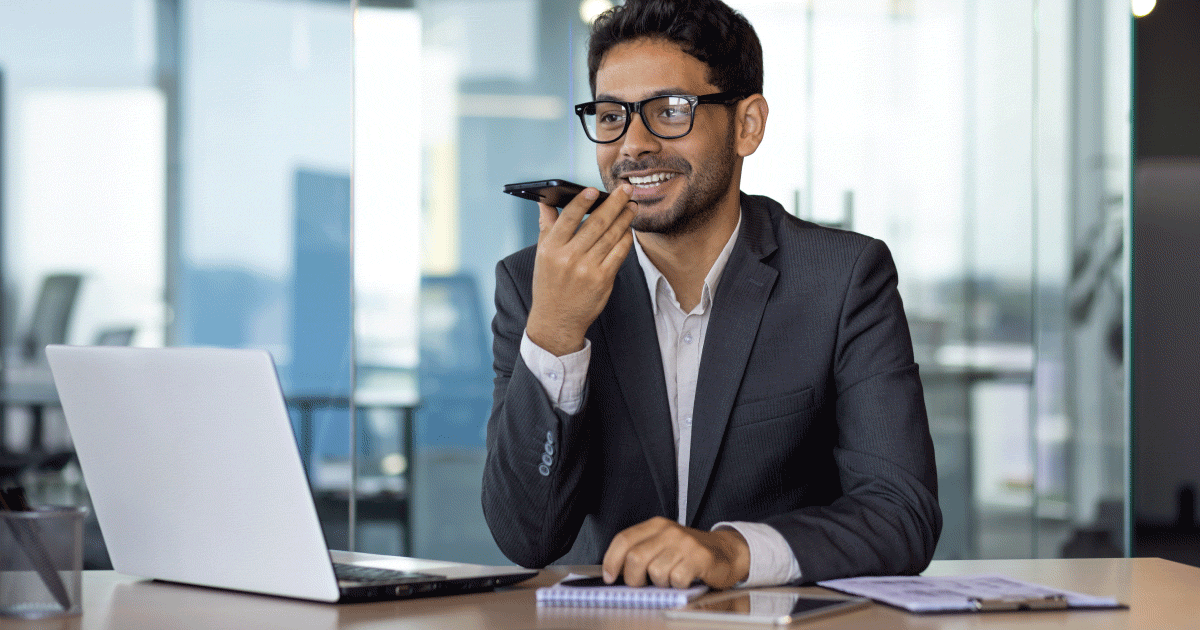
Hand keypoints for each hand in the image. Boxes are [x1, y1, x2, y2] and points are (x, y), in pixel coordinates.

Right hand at [526, 184, 635, 355]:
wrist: (557, 319)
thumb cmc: (549, 284)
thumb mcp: (542, 255)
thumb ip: (547, 227)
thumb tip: (545, 202)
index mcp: (550, 248)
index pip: (568, 218)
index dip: (582, 201)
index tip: (595, 189)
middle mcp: (568, 258)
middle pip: (596, 224)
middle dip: (614, 204)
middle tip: (626, 190)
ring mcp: (587, 270)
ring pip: (611, 236)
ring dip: (624, 218)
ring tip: (632, 206)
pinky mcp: (603, 280)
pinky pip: (619, 253)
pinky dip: (626, 239)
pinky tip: (628, 229)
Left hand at [601, 516, 750, 588]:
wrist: (725, 551)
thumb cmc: (689, 552)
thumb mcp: (663, 545)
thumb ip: (641, 552)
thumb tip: (616, 574)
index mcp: (656, 525)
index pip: (624, 539)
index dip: (612, 560)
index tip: (610, 576)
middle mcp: (669, 531)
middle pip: (635, 558)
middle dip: (634, 579)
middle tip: (642, 584)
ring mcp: (685, 543)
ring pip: (656, 572)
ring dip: (661, 583)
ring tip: (671, 578)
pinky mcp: (699, 557)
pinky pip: (677, 579)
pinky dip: (678, 586)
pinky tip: (684, 580)